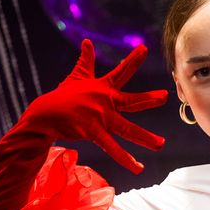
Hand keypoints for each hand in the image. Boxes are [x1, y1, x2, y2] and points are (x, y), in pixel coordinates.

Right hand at [22, 40, 167, 173]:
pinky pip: (112, 148)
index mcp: (102, 88)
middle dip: (148, 99)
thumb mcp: (76, 77)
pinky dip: (125, 159)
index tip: (145, 48)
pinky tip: (138, 168)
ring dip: (145, 138)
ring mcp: (100, 117)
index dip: (133, 60)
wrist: (45, 115)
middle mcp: (105, 101)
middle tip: (165, 97)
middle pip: (131, 100)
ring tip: (160, 144)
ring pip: (127, 129)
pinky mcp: (93, 132)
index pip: (121, 72)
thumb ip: (85, 61)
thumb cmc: (63, 96)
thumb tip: (87, 41)